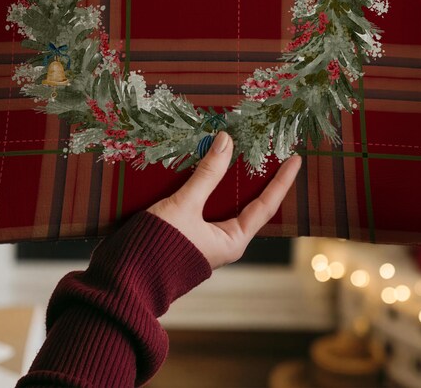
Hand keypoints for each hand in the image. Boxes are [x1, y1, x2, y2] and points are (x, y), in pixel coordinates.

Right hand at [146, 131, 301, 269]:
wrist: (124, 278)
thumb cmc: (159, 248)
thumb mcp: (185, 206)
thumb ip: (207, 174)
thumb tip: (226, 142)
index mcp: (232, 240)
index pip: (266, 205)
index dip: (281, 181)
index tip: (295, 160)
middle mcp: (222, 240)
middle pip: (245, 202)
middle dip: (254, 176)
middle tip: (265, 149)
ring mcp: (203, 236)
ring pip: (221, 200)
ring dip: (226, 176)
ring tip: (235, 150)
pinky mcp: (184, 230)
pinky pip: (202, 202)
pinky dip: (205, 182)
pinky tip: (201, 164)